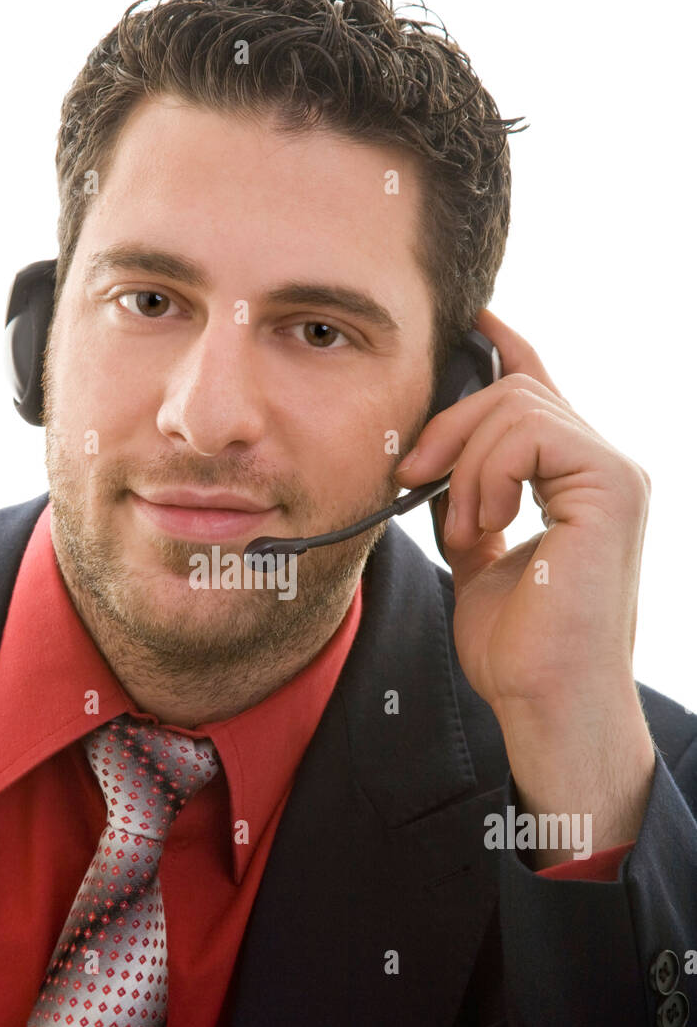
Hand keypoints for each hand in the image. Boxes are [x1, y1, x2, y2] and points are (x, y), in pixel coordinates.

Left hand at [394, 308, 655, 859]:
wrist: (546, 706)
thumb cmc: (519, 650)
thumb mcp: (480, 562)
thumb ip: (470, 507)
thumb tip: (434, 468)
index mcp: (578, 481)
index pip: (540, 389)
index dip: (502, 345)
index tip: (463, 319)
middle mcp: (605, 468)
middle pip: (516, 387)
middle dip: (449, 423)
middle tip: (411, 477)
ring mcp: (615, 473)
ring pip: (518, 404)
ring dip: (464, 464)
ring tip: (461, 529)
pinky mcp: (611, 487)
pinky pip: (528, 433)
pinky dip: (485, 475)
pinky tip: (481, 526)